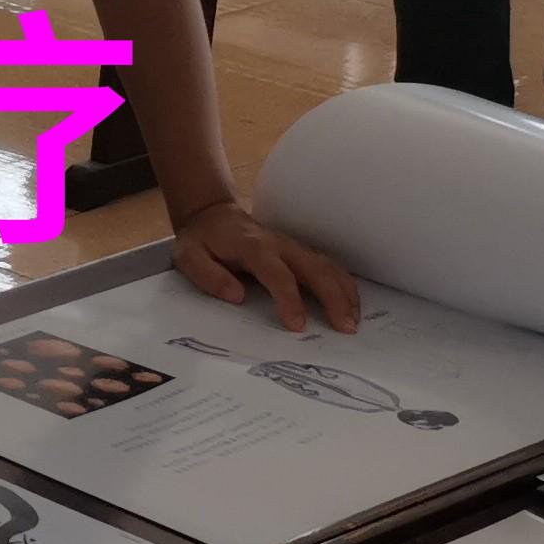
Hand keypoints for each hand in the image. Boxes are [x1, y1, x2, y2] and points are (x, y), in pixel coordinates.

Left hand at [175, 200, 361, 332]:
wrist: (213, 216)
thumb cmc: (201, 240)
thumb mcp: (188, 257)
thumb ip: (208, 276)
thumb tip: (236, 296)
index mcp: (252, 248)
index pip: (278, 274)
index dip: (290, 299)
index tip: (297, 325)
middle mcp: (280, 245)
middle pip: (315, 268)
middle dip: (334, 298)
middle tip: (346, 328)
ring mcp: (294, 246)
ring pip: (329, 266)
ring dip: (346, 292)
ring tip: (354, 321)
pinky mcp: (301, 251)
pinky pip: (329, 265)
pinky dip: (345, 284)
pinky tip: (353, 305)